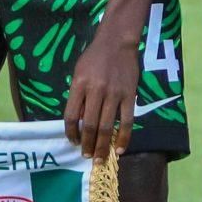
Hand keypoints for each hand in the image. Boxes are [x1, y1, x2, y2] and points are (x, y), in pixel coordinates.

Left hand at [64, 27, 139, 160]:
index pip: (72, 116)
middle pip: (90, 125)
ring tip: (100, 159)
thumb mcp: (78, 73)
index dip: (71, 133)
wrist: (117, 42)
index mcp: (80, 85)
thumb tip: (80, 122)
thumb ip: (78, 96)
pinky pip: (127, 121)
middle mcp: (96, 91)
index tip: (73, 142)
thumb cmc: (94, 58)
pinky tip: (120, 149)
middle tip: (87, 157)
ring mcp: (115, 94)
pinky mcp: (130, 96)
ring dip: (103, 146)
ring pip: (108, 127)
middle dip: (87, 145)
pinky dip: (124, 137)